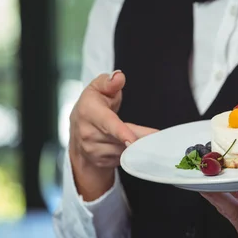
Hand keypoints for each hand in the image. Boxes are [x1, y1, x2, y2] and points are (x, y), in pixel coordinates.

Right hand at [69, 70, 157, 200]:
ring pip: (125, 150)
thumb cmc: (93, 106)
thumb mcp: (98, 88)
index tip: (132, 140)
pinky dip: (131, 153)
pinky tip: (130, 145)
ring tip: (142, 137)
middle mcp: (88, 133)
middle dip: (141, 139)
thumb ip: (109, 82)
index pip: (108, 123)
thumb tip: (119, 76)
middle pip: (122, 139)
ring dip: (137, 145)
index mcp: (89, 112)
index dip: (121, 132)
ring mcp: (93, 150)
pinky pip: (124, 159)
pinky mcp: (101, 161)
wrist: (78, 130)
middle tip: (159, 138)